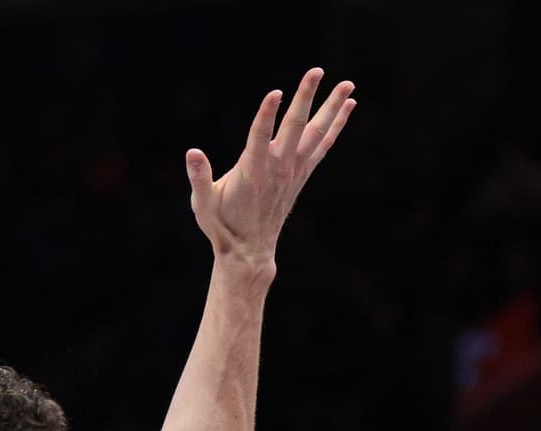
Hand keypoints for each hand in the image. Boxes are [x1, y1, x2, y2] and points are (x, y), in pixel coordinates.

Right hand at [187, 71, 355, 263]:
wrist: (249, 250)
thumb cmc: (222, 224)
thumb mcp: (203, 204)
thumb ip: (199, 178)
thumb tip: (192, 153)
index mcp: (252, 173)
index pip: (260, 138)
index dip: (266, 115)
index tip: (276, 93)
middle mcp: (278, 169)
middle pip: (296, 127)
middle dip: (306, 98)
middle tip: (317, 70)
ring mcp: (294, 170)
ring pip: (317, 134)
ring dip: (333, 108)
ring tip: (348, 85)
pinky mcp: (302, 174)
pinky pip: (323, 145)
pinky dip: (336, 125)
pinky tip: (347, 107)